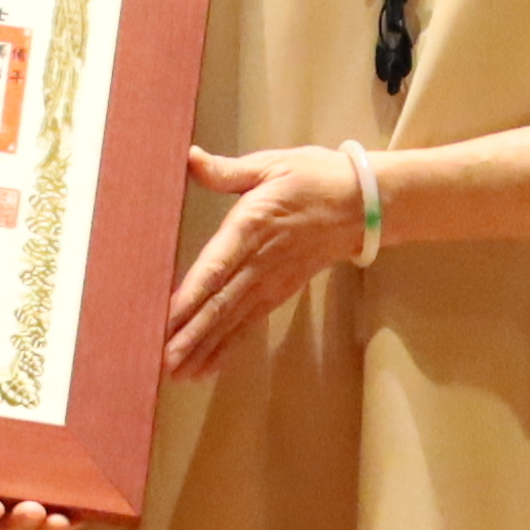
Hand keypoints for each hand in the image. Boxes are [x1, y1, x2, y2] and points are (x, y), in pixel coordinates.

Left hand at [160, 143, 366, 379]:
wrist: (364, 204)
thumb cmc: (315, 178)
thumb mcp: (271, 165)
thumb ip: (228, 171)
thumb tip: (191, 158)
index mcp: (252, 226)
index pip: (218, 265)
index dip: (193, 293)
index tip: (170, 316)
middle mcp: (260, 261)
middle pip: (222, 303)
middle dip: (193, 333)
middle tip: (165, 360)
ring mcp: (272, 281)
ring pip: (233, 320)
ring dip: (205, 347)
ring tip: (178, 372)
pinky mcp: (281, 292)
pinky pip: (250, 323)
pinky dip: (228, 346)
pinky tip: (207, 366)